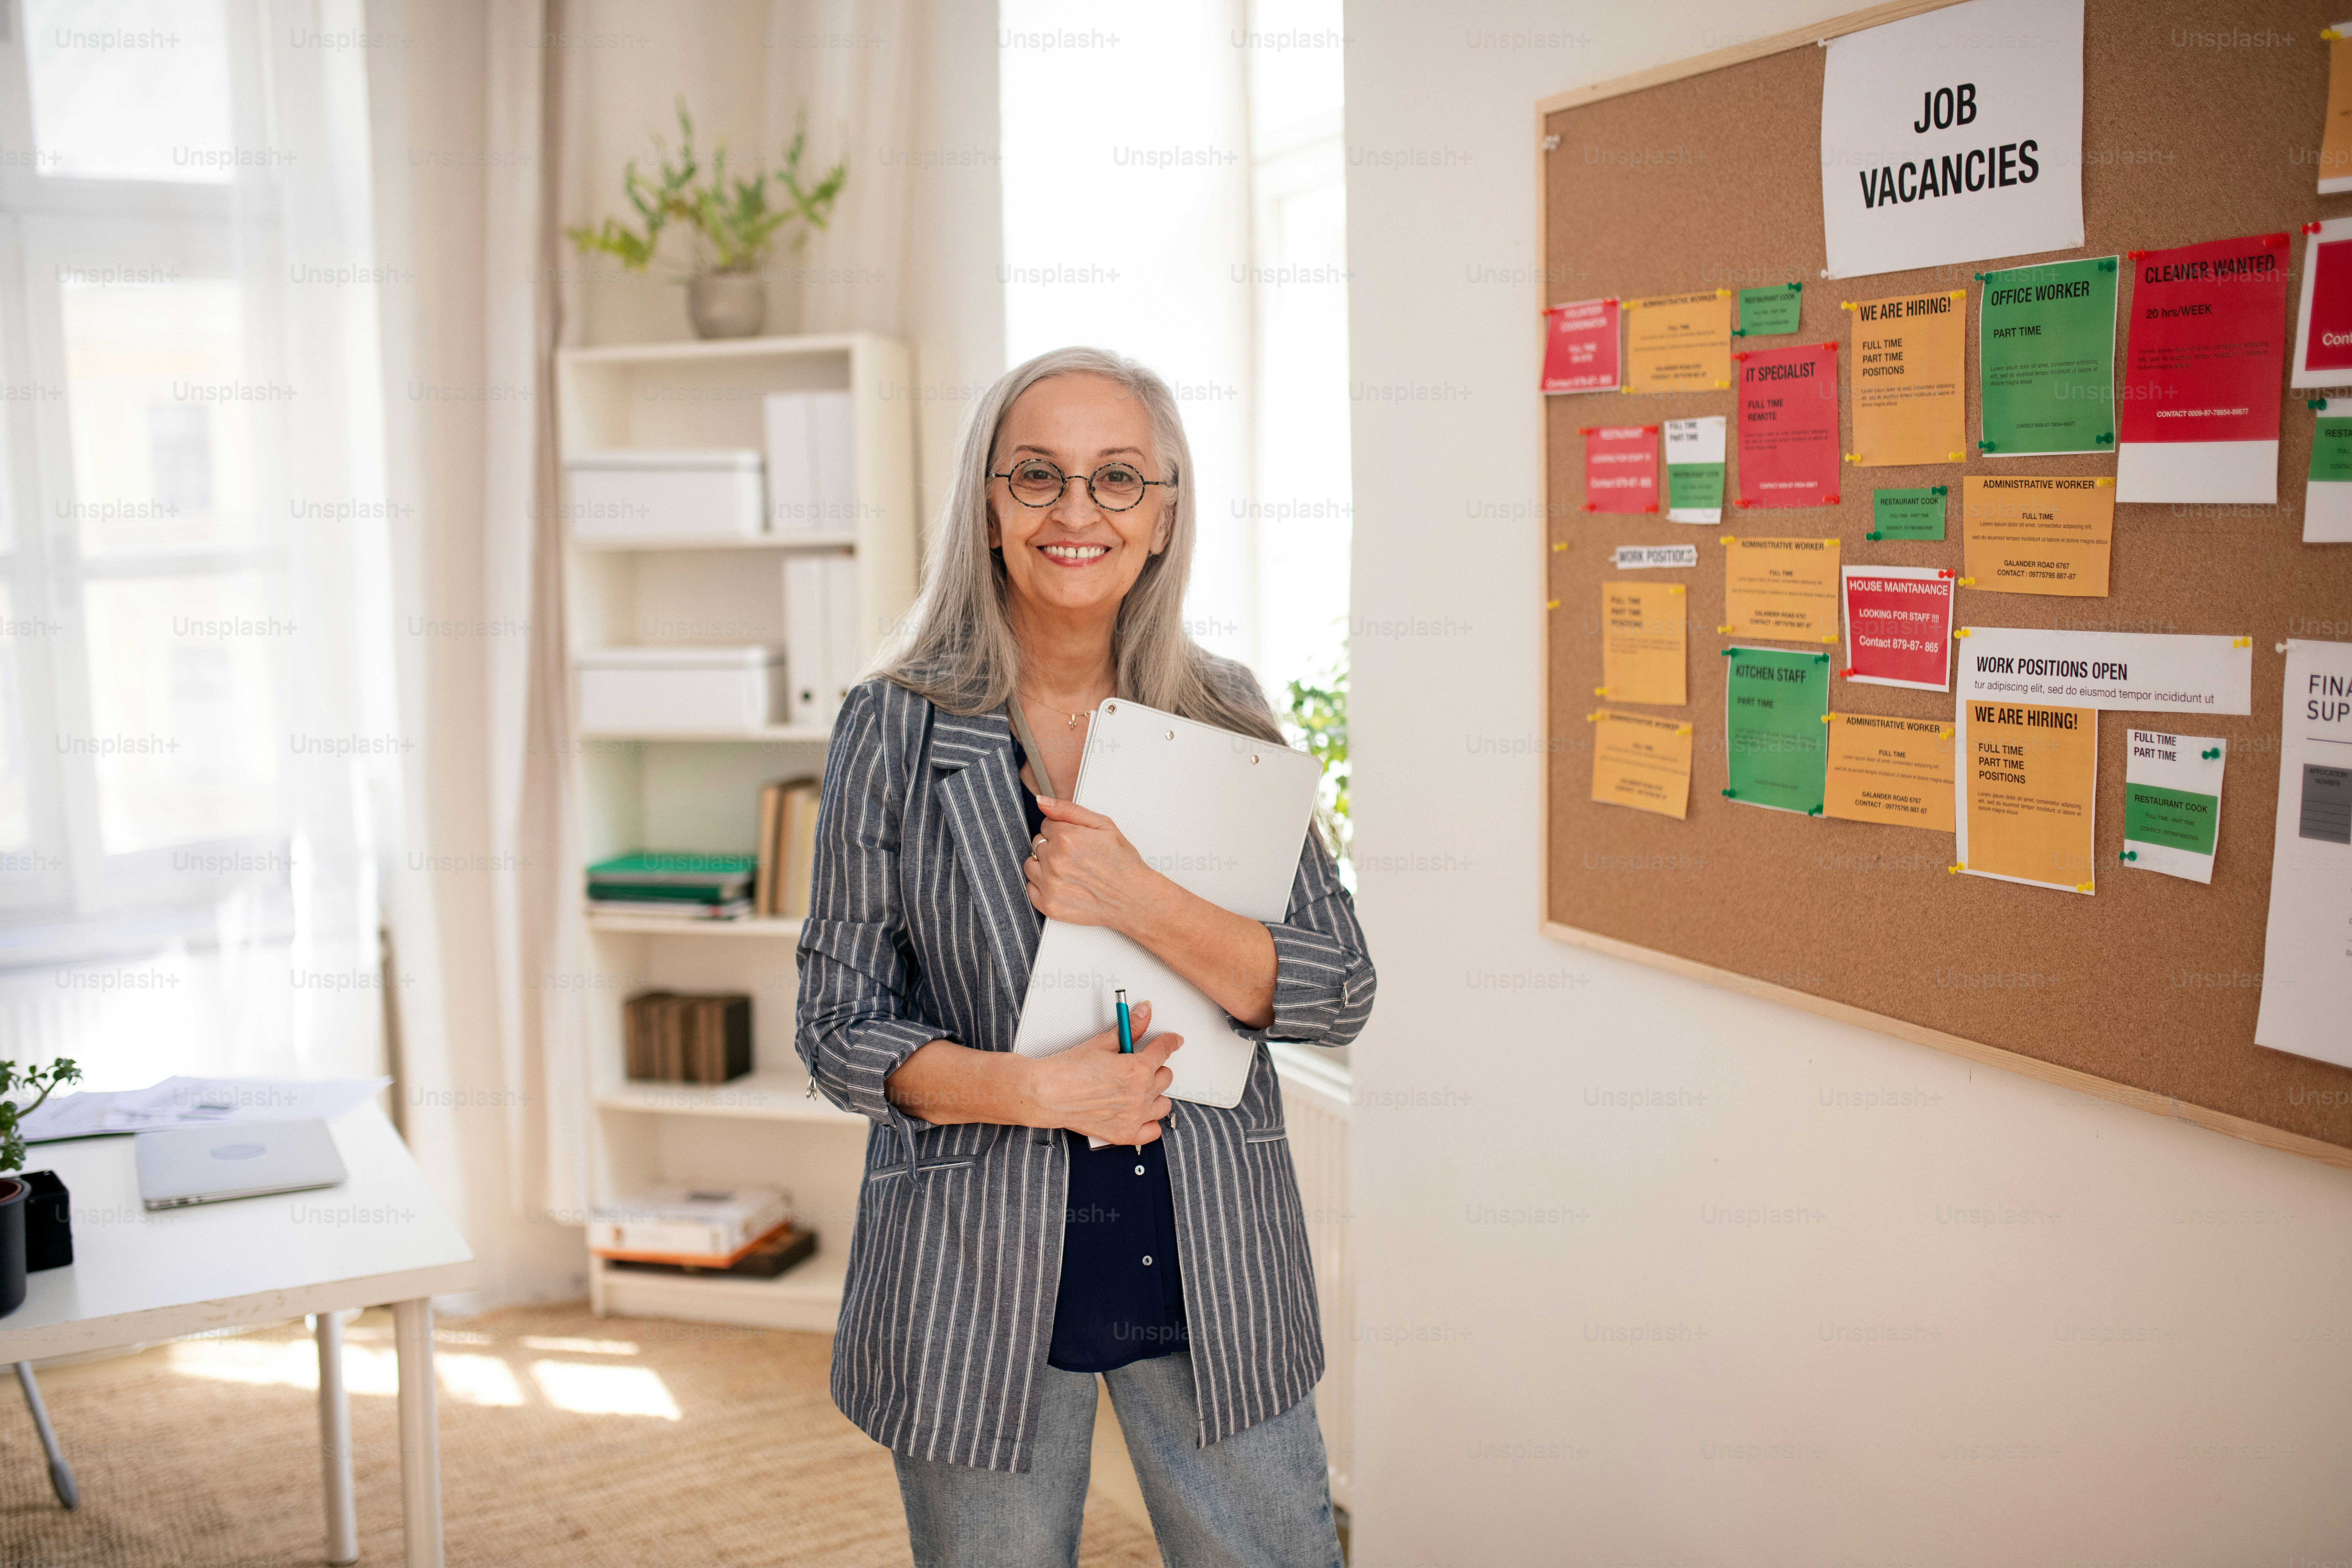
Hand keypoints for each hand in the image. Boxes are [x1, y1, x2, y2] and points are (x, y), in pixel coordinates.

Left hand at [1023, 795, 1170, 933]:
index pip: (1046, 825)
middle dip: (1053, 847)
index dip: (1062, 831)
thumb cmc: (1123, 864)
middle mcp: (1055, 861)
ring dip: (1044, 866)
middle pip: (1037, 844)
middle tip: (1076, 857)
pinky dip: (1043, 887)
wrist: (1135, 899)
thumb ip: (1069, 810)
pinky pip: (1031, 889)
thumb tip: (1043, 801)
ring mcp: (1050, 885)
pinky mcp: (1049, 905)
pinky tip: (1063, 885)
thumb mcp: (1103, 825)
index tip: (1075, 841)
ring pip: (1030, 866)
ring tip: (1069, 871)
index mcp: (1067, 838)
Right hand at [1025, 1000, 1181, 1145]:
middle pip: (1166, 1077)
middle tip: (1141, 1064)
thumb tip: (1143, 1013)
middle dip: (1156, 1068)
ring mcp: (1134, 1117)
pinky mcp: (1124, 1134)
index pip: (1165, 1050)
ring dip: (1155, 1094)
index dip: (1170, 1042)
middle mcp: (1140, 1094)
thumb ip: (1129, 1029)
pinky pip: (1152, 1132)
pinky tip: (1141, 1114)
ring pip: (1163, 1104)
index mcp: (1138, 1068)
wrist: (1047, 1094)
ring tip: (1140, 1089)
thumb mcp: (1102, 1043)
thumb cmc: (1068, 1070)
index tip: (1173, 1041)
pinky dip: (1149, 1123)